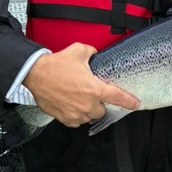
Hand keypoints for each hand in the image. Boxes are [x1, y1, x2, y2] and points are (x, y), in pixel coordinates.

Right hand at [22, 42, 138, 127]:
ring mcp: (75, 113)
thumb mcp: (79, 50)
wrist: (36, 74)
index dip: (128, 101)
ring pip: (88, 117)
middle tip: (91, 94)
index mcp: (94, 89)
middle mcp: (87, 104)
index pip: (117, 97)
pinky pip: (75, 121)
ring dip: (87, 110)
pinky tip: (71, 105)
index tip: (135, 104)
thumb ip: (92, 52)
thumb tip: (95, 54)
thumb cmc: (57, 64)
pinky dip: (75, 115)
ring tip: (79, 98)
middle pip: (101, 110)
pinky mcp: (64, 118)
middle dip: (99, 103)